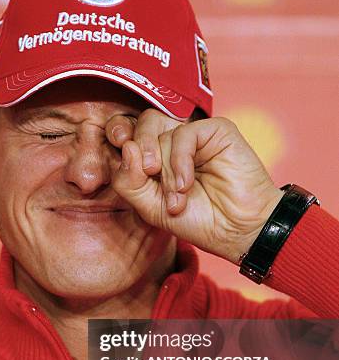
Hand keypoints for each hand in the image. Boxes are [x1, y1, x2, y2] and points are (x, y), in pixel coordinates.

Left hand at [106, 109, 282, 263]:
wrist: (237, 230)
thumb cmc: (198, 221)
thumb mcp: (150, 208)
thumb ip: (129, 181)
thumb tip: (126, 146)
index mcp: (156, 158)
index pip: (128, 138)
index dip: (123, 146)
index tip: (130, 165)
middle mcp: (173, 143)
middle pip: (142, 130)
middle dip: (142, 158)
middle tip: (151, 177)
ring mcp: (195, 136)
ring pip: (162, 136)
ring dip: (166, 172)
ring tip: (178, 197)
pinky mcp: (216, 131)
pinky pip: (184, 133)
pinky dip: (180, 161)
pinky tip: (187, 184)